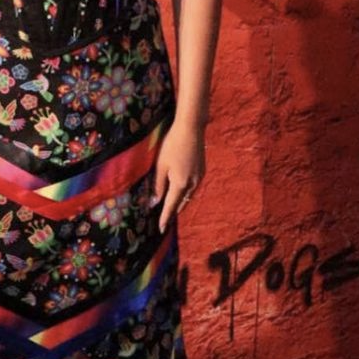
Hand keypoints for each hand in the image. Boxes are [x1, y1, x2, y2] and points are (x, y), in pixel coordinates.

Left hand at [151, 117, 205, 233]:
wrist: (191, 129)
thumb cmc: (172, 145)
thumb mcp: (161, 165)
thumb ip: (158, 184)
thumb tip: (156, 201)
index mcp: (180, 184)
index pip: (171, 206)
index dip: (165, 218)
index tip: (161, 229)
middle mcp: (192, 184)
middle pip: (182, 203)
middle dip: (173, 212)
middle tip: (165, 219)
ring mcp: (199, 177)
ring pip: (189, 196)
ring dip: (180, 202)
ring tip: (172, 207)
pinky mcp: (202, 170)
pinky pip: (193, 187)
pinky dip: (186, 192)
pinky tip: (181, 190)